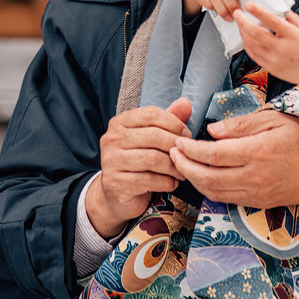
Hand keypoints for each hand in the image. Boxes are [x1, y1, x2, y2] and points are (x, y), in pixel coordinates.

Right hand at [86, 98, 190, 238]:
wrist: (116, 195)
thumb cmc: (138, 163)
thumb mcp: (152, 139)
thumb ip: (168, 121)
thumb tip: (185, 103)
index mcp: (120, 123)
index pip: (151, 114)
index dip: (174, 123)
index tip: (186, 135)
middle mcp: (112, 139)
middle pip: (154, 136)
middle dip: (176, 146)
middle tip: (187, 155)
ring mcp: (111, 161)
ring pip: (153, 159)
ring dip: (174, 166)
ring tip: (182, 171)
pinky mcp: (115, 183)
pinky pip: (149, 180)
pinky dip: (166, 182)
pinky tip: (172, 183)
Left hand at [169, 109, 298, 207]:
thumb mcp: (275, 120)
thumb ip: (241, 125)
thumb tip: (212, 131)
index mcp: (257, 152)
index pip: (211, 155)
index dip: (189, 149)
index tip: (178, 141)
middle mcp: (254, 177)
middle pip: (206, 177)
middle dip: (183, 166)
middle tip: (171, 153)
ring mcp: (256, 194)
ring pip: (213, 192)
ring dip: (193, 181)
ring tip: (182, 165)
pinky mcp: (259, 203)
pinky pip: (227, 200)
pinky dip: (209, 190)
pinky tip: (202, 178)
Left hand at [234, 3, 298, 86]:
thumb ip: (291, 18)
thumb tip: (278, 8)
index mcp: (293, 35)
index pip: (271, 21)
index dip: (258, 12)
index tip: (248, 5)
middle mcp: (283, 48)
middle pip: (256, 34)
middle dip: (243, 22)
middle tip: (237, 13)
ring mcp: (276, 60)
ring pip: (252, 46)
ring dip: (243, 34)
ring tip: (240, 25)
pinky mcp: (272, 69)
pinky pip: (254, 56)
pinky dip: (248, 46)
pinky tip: (246, 39)